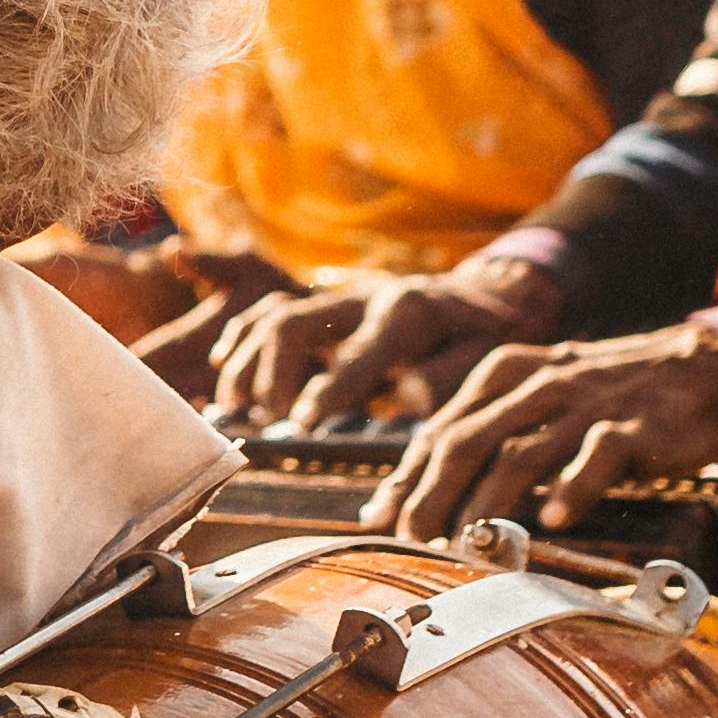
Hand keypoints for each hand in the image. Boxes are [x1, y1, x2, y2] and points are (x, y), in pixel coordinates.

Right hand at [209, 268, 549, 426]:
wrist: (491, 294)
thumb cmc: (490, 336)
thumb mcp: (489, 354)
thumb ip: (451, 376)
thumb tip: (409, 395)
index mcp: (409, 310)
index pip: (360, 350)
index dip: (329, 387)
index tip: (302, 423)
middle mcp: (366, 296)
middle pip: (298, 321)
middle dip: (274, 370)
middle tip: (269, 416)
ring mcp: (341, 297)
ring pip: (277, 314)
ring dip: (249, 358)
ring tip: (237, 404)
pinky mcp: (327, 303)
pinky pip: (270, 308)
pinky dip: (242, 335)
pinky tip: (226, 367)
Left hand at [377, 323, 717, 537]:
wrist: (700, 371)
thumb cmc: (604, 398)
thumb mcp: (536, 401)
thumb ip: (482, 437)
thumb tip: (411, 494)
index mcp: (504, 374)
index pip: (440, 429)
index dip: (407, 477)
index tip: (379, 521)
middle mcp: (538, 384)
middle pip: (469, 441)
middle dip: (432, 494)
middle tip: (411, 540)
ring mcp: (587, 403)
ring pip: (522, 452)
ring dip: (488, 504)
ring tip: (466, 545)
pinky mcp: (634, 426)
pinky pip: (596, 457)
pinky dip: (571, 489)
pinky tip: (552, 521)